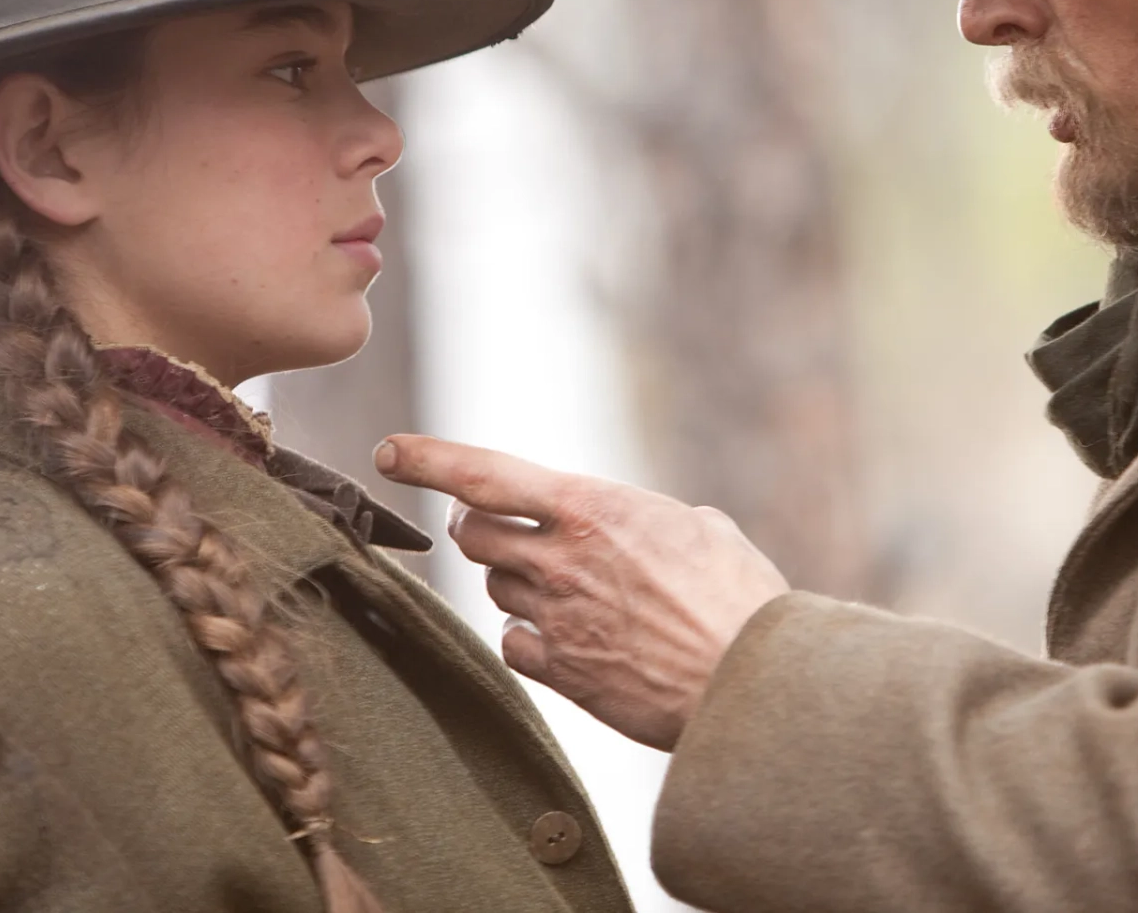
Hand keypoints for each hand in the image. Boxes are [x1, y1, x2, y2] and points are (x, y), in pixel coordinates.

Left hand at [374, 435, 790, 750]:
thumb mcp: (703, 532)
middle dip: (480, 526)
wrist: (748, 685)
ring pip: (495, 589)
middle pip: (473, 534)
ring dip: (514, 581)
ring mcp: (555, 619)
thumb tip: (656, 528)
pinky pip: (513, 644)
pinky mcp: (561, 672)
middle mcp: (560, 560)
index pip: (484, 474)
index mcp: (592, 509)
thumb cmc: (739, 602)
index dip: (428, 459)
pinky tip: (566, 636)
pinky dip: (528, 636)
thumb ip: (653, 520)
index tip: (389, 452)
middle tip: (501, 529)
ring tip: (566, 587)